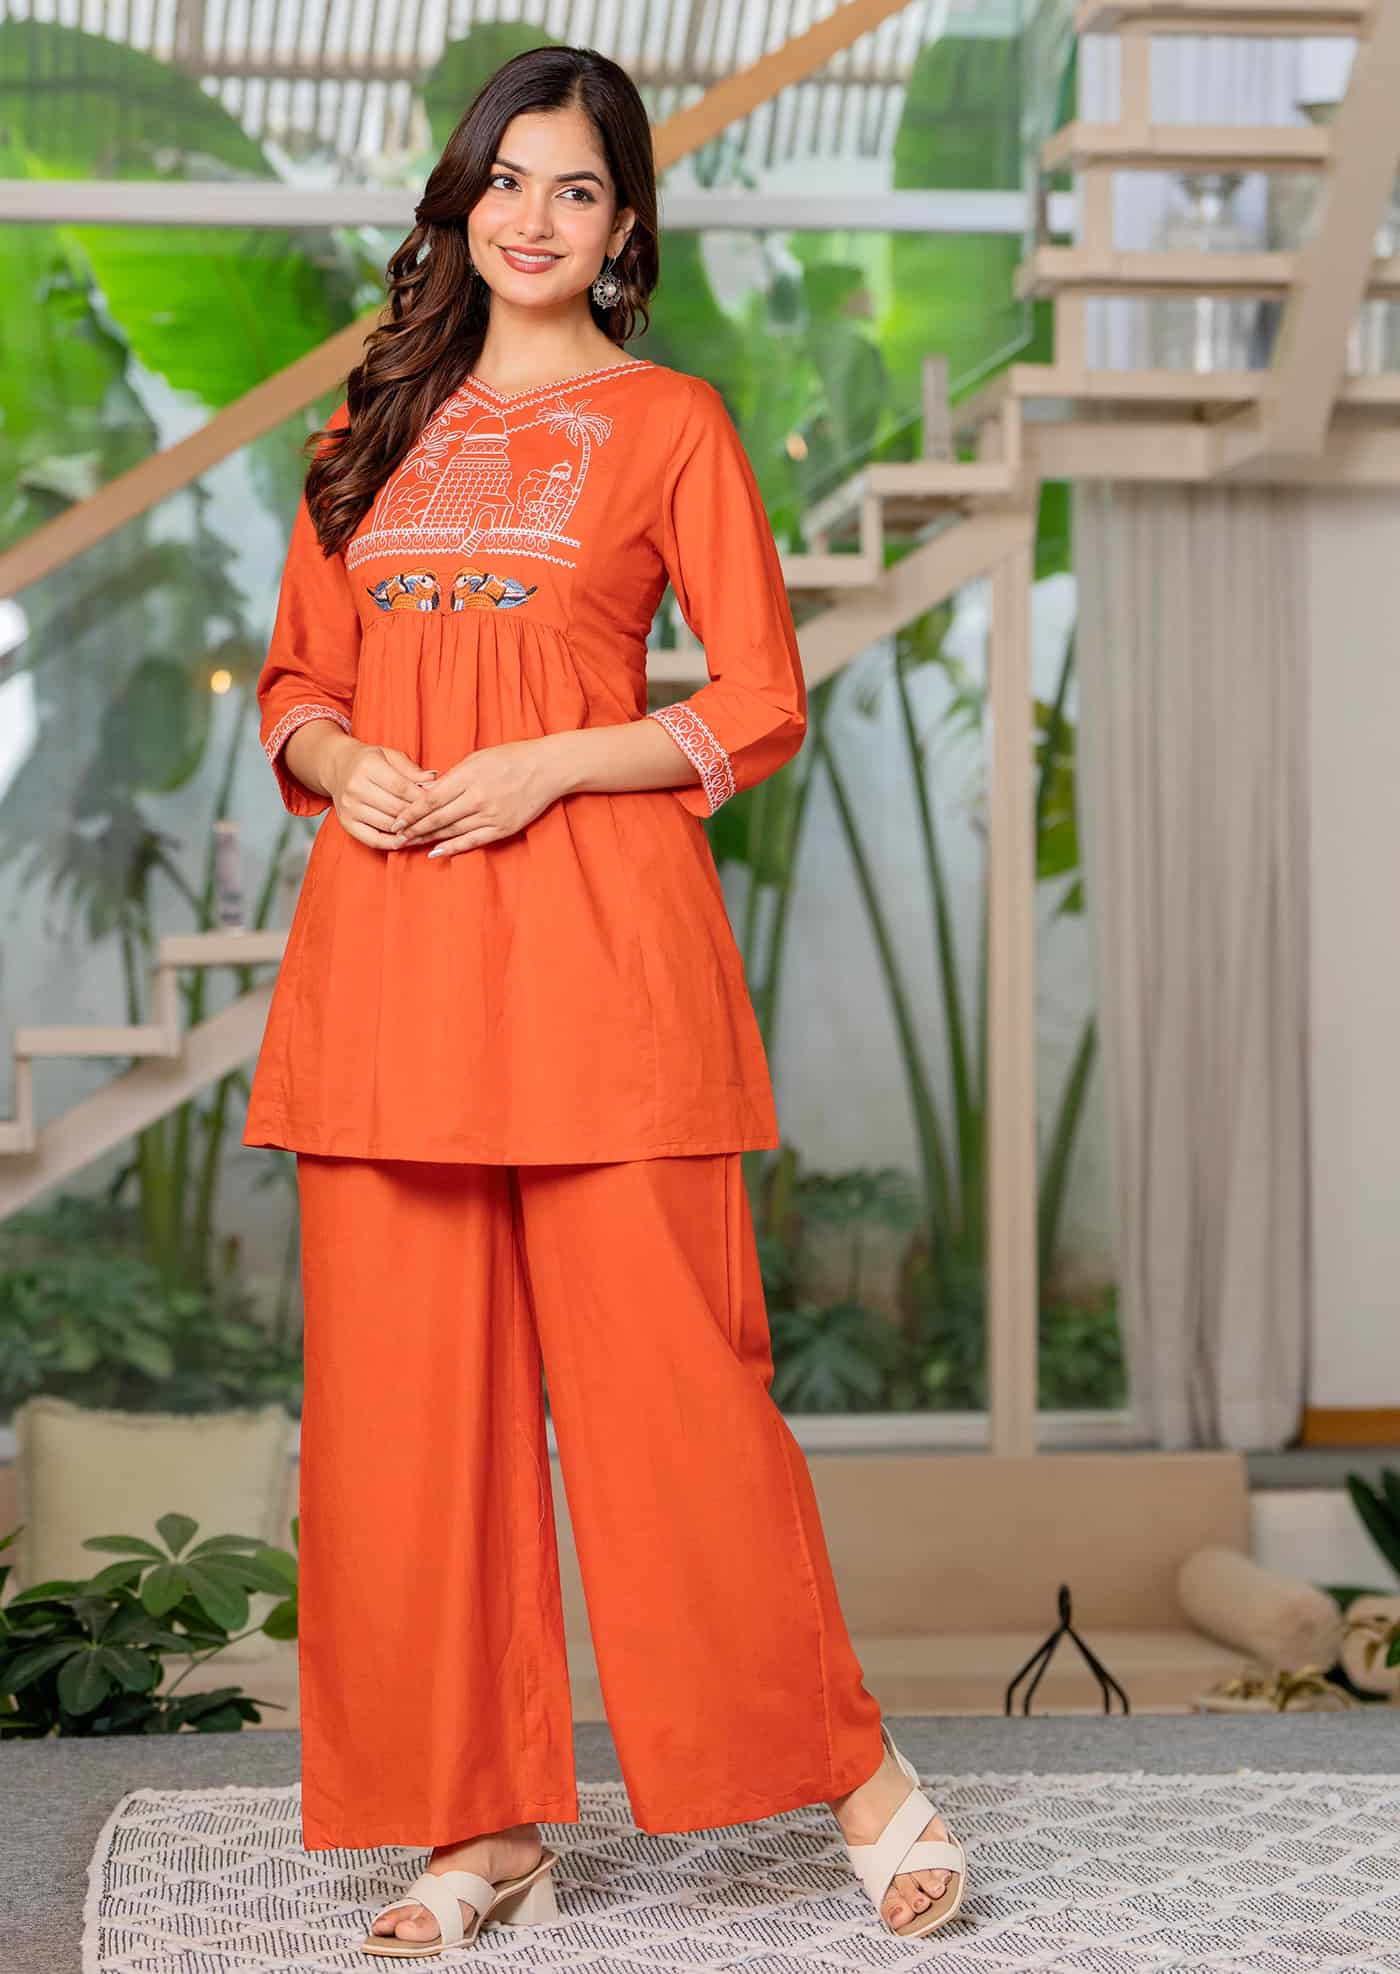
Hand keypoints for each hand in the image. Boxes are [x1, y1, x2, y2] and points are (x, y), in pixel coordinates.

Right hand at [324, 738, 437, 849]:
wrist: (338, 768)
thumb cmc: (370, 762)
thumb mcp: (390, 756)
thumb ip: (412, 769)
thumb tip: (434, 780)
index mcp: (368, 767)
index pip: (402, 788)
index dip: (422, 798)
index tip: (438, 802)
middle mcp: (355, 788)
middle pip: (396, 808)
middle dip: (419, 815)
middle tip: (436, 818)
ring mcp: (349, 808)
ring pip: (388, 825)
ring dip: (409, 830)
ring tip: (425, 829)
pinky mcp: (347, 824)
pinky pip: (373, 840)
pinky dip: (391, 843)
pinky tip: (405, 840)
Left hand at [392, 738, 564, 856]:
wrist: (548, 768)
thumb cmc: (512, 758)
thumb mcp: (478, 758)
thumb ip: (453, 776)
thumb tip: (428, 792)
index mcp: (469, 776)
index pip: (431, 799)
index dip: (411, 813)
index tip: (396, 821)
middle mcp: (478, 798)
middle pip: (438, 818)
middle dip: (414, 829)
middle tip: (396, 837)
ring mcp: (491, 815)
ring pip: (452, 831)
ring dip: (429, 839)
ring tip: (410, 845)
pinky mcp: (503, 828)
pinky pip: (473, 840)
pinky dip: (453, 847)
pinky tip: (437, 852)